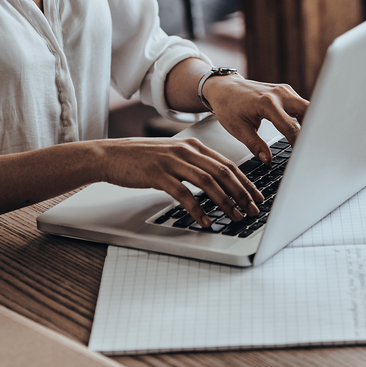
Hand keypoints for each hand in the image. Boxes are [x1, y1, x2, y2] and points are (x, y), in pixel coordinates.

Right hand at [96, 137, 262, 226]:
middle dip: (241, 193)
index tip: (256, 196)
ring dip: (225, 201)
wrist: (110, 155)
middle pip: (222, 172)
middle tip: (253, 210)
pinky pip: (184, 194)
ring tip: (235, 216)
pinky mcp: (158, 175)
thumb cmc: (140, 158)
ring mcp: (172, 162)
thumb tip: (216, 182)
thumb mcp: (172, 155)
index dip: (245, 181)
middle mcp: (185, 151)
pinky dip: (197, 209)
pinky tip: (205, 220)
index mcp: (192, 146)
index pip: (227, 163)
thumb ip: (192, 164)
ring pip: (208, 182)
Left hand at [200, 76, 308, 163]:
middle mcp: (279, 94)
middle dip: (313, 130)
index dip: (299, 144)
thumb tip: (268, 160)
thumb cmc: (228, 106)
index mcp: (266, 103)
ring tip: (311, 142)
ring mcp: (284, 90)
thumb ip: (255, 145)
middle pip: (308, 112)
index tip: (302, 156)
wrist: (224, 88)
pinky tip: (304, 132)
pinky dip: (304, 118)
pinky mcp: (286, 91)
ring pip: (308, 108)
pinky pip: (301, 105)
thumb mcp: (238, 129)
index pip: (290, 127)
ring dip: (310, 124)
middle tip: (314, 148)